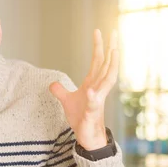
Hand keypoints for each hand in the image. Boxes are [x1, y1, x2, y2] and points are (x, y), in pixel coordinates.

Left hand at [49, 29, 118, 150]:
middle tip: (115, 32)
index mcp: (92, 83)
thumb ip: (60, 91)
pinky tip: (90, 91)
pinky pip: (93, 103)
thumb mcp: (67, 101)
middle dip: (111, 49)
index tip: (98, 31)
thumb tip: (52, 83)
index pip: (97, 61)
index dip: (98, 46)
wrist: (87, 136)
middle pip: (107, 65)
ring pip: (108, 80)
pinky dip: (92, 97)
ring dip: (111, 66)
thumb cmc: (81, 117)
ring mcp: (97, 100)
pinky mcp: (92, 113)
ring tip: (114, 51)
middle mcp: (98, 89)